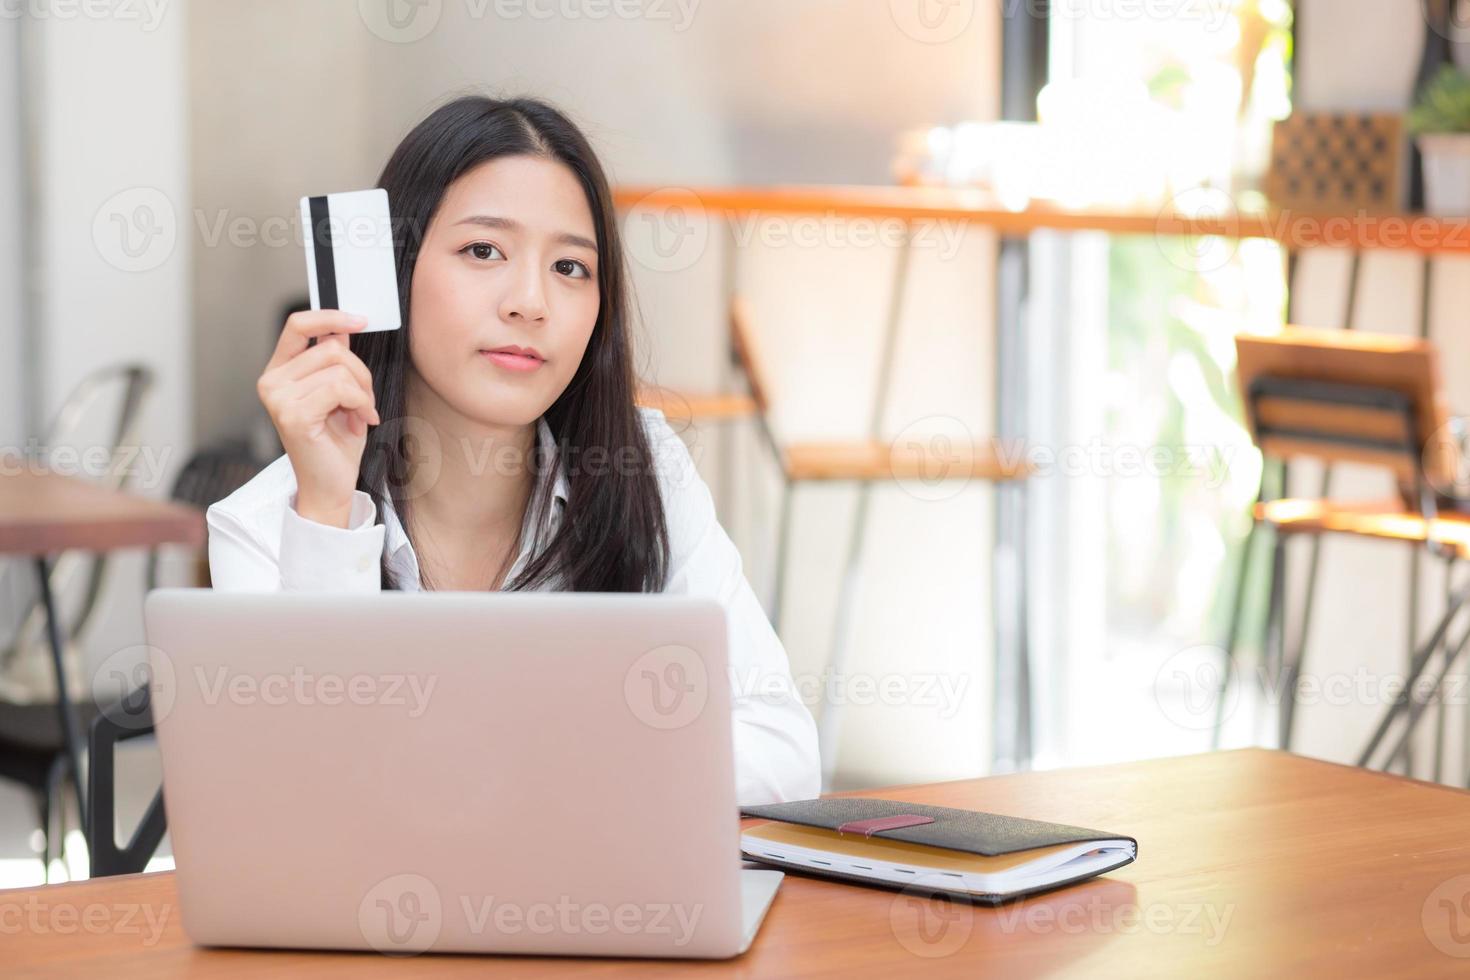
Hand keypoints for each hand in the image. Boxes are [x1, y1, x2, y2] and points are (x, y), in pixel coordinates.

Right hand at [257, 310, 379, 527]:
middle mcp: (271, 382)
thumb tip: (342, 328)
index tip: (361, 319)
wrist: (331, 485)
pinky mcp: (292, 415)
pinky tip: (361, 423)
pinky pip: (340, 388)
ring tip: (362, 414)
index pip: (298, 325)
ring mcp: (278, 398)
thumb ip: (335, 361)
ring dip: (363, 392)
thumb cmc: (335, 441)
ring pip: (339, 368)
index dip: (330, 316)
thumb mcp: (340, 392)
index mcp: (279, 371)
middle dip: (361, 372)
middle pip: (331, 347)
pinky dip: (361, 403)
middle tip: (366, 401)